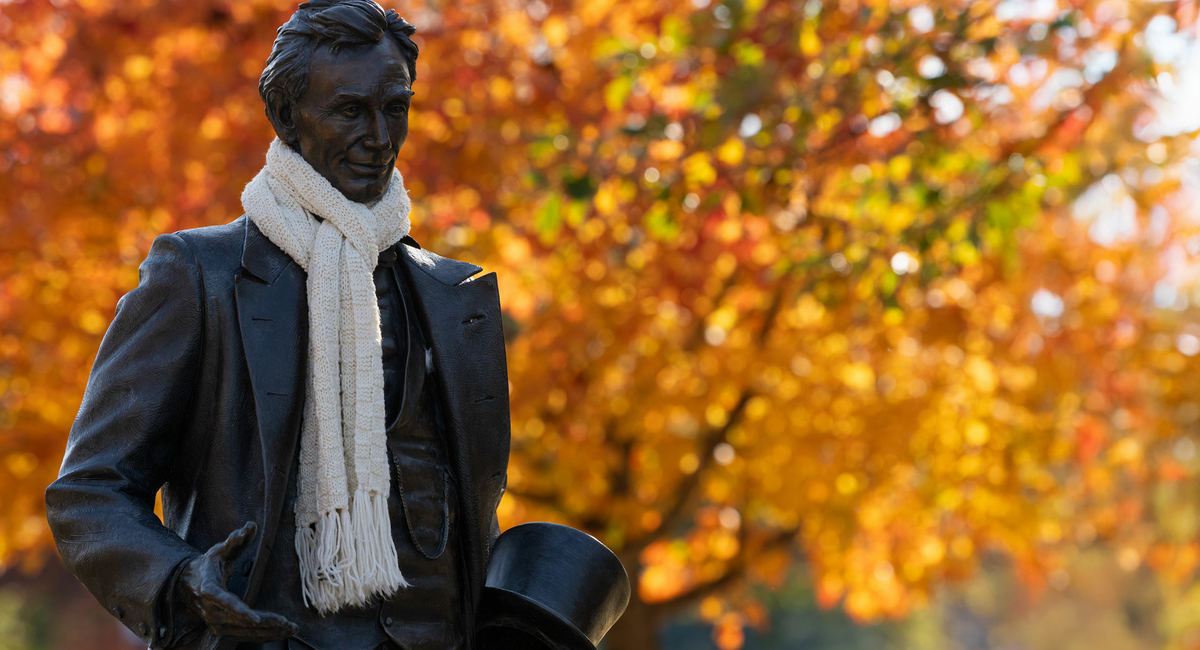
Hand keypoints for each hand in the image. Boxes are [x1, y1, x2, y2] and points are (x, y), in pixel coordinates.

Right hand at [177, 522, 297, 641]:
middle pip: (240, 621)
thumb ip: (236, 540)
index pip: (226, 603)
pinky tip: (281, 633)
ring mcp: (215, 623)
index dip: (241, 612)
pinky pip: (244, 635)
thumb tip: (250, 526)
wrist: (186, 586)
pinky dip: (263, 635)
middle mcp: (211, 611)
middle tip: (289, 624)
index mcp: (209, 590)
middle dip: (266, 624)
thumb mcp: (218, 550)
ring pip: (245, 632)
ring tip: (291, 629)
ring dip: (269, 632)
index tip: (256, 620)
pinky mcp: (221, 629)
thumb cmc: (207, 565)